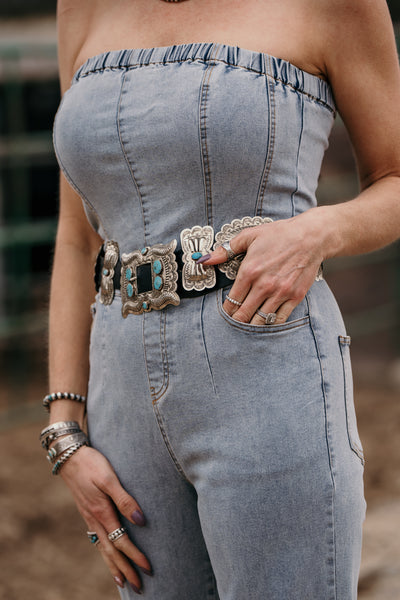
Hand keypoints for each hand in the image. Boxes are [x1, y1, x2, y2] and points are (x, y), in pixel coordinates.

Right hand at [59, 445, 150, 593]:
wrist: (69, 456)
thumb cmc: (92, 463)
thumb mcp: (109, 478)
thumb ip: (124, 499)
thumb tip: (140, 520)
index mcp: (102, 512)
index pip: (122, 541)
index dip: (135, 556)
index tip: (148, 568)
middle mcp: (95, 519)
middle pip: (112, 551)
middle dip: (125, 569)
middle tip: (138, 587)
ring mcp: (89, 517)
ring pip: (102, 548)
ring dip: (113, 565)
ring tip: (122, 581)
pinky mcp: (87, 512)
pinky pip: (97, 539)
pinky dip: (104, 552)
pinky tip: (107, 555)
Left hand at [200, 212, 324, 324]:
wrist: (311, 236)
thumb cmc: (279, 234)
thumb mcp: (249, 236)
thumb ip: (225, 250)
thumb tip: (204, 260)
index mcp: (249, 271)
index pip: (231, 301)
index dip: (226, 310)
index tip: (225, 312)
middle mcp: (264, 285)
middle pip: (243, 315)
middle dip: (236, 320)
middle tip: (234, 321)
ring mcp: (280, 293)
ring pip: (261, 321)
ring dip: (252, 324)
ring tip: (248, 324)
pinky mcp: (295, 297)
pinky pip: (280, 319)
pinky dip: (271, 323)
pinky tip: (266, 321)